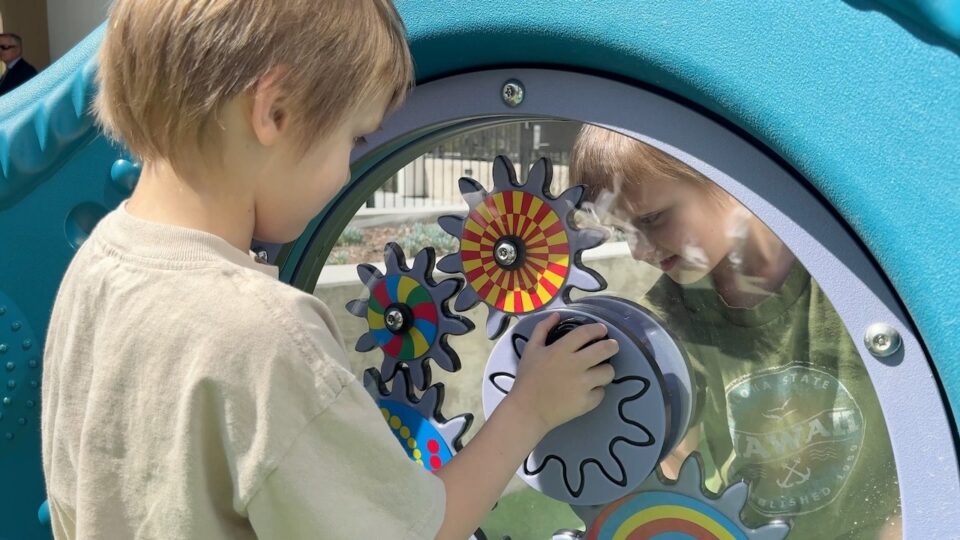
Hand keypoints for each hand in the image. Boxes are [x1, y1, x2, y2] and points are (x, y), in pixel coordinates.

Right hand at [504, 312, 618, 434]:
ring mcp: (582, 385)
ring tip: (600, 371)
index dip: (598, 329)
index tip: (602, 330)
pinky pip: (601, 392)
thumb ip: (542, 329)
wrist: (527, 410)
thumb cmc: (527, 379)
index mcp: (561, 350)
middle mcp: (575, 365)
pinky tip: (589, 389)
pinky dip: (597, 390)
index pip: (586, 333)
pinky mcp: (586, 402)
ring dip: (606, 369)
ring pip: (608, 372)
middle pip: (605, 350)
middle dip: (612, 346)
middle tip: (611, 346)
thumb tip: (557, 315)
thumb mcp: (530, 349)